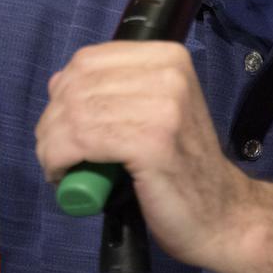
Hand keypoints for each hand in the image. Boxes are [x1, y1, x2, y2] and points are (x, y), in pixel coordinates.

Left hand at [34, 42, 254, 271]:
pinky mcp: (152, 141)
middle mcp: (168, 72)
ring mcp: (163, 105)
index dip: (63, 91)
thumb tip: (59, 82)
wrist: (222, 216)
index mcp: (168, 57)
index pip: (89, 59)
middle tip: (51, 153)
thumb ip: (113, 92)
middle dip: (52, 121)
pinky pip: (83, 140)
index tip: (59, 124)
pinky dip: (59, 158)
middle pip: (79, 85)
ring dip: (51, 145)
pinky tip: (63, 176)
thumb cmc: (180, 168)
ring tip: (56, 168)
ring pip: (76, 113)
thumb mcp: (152, 113)